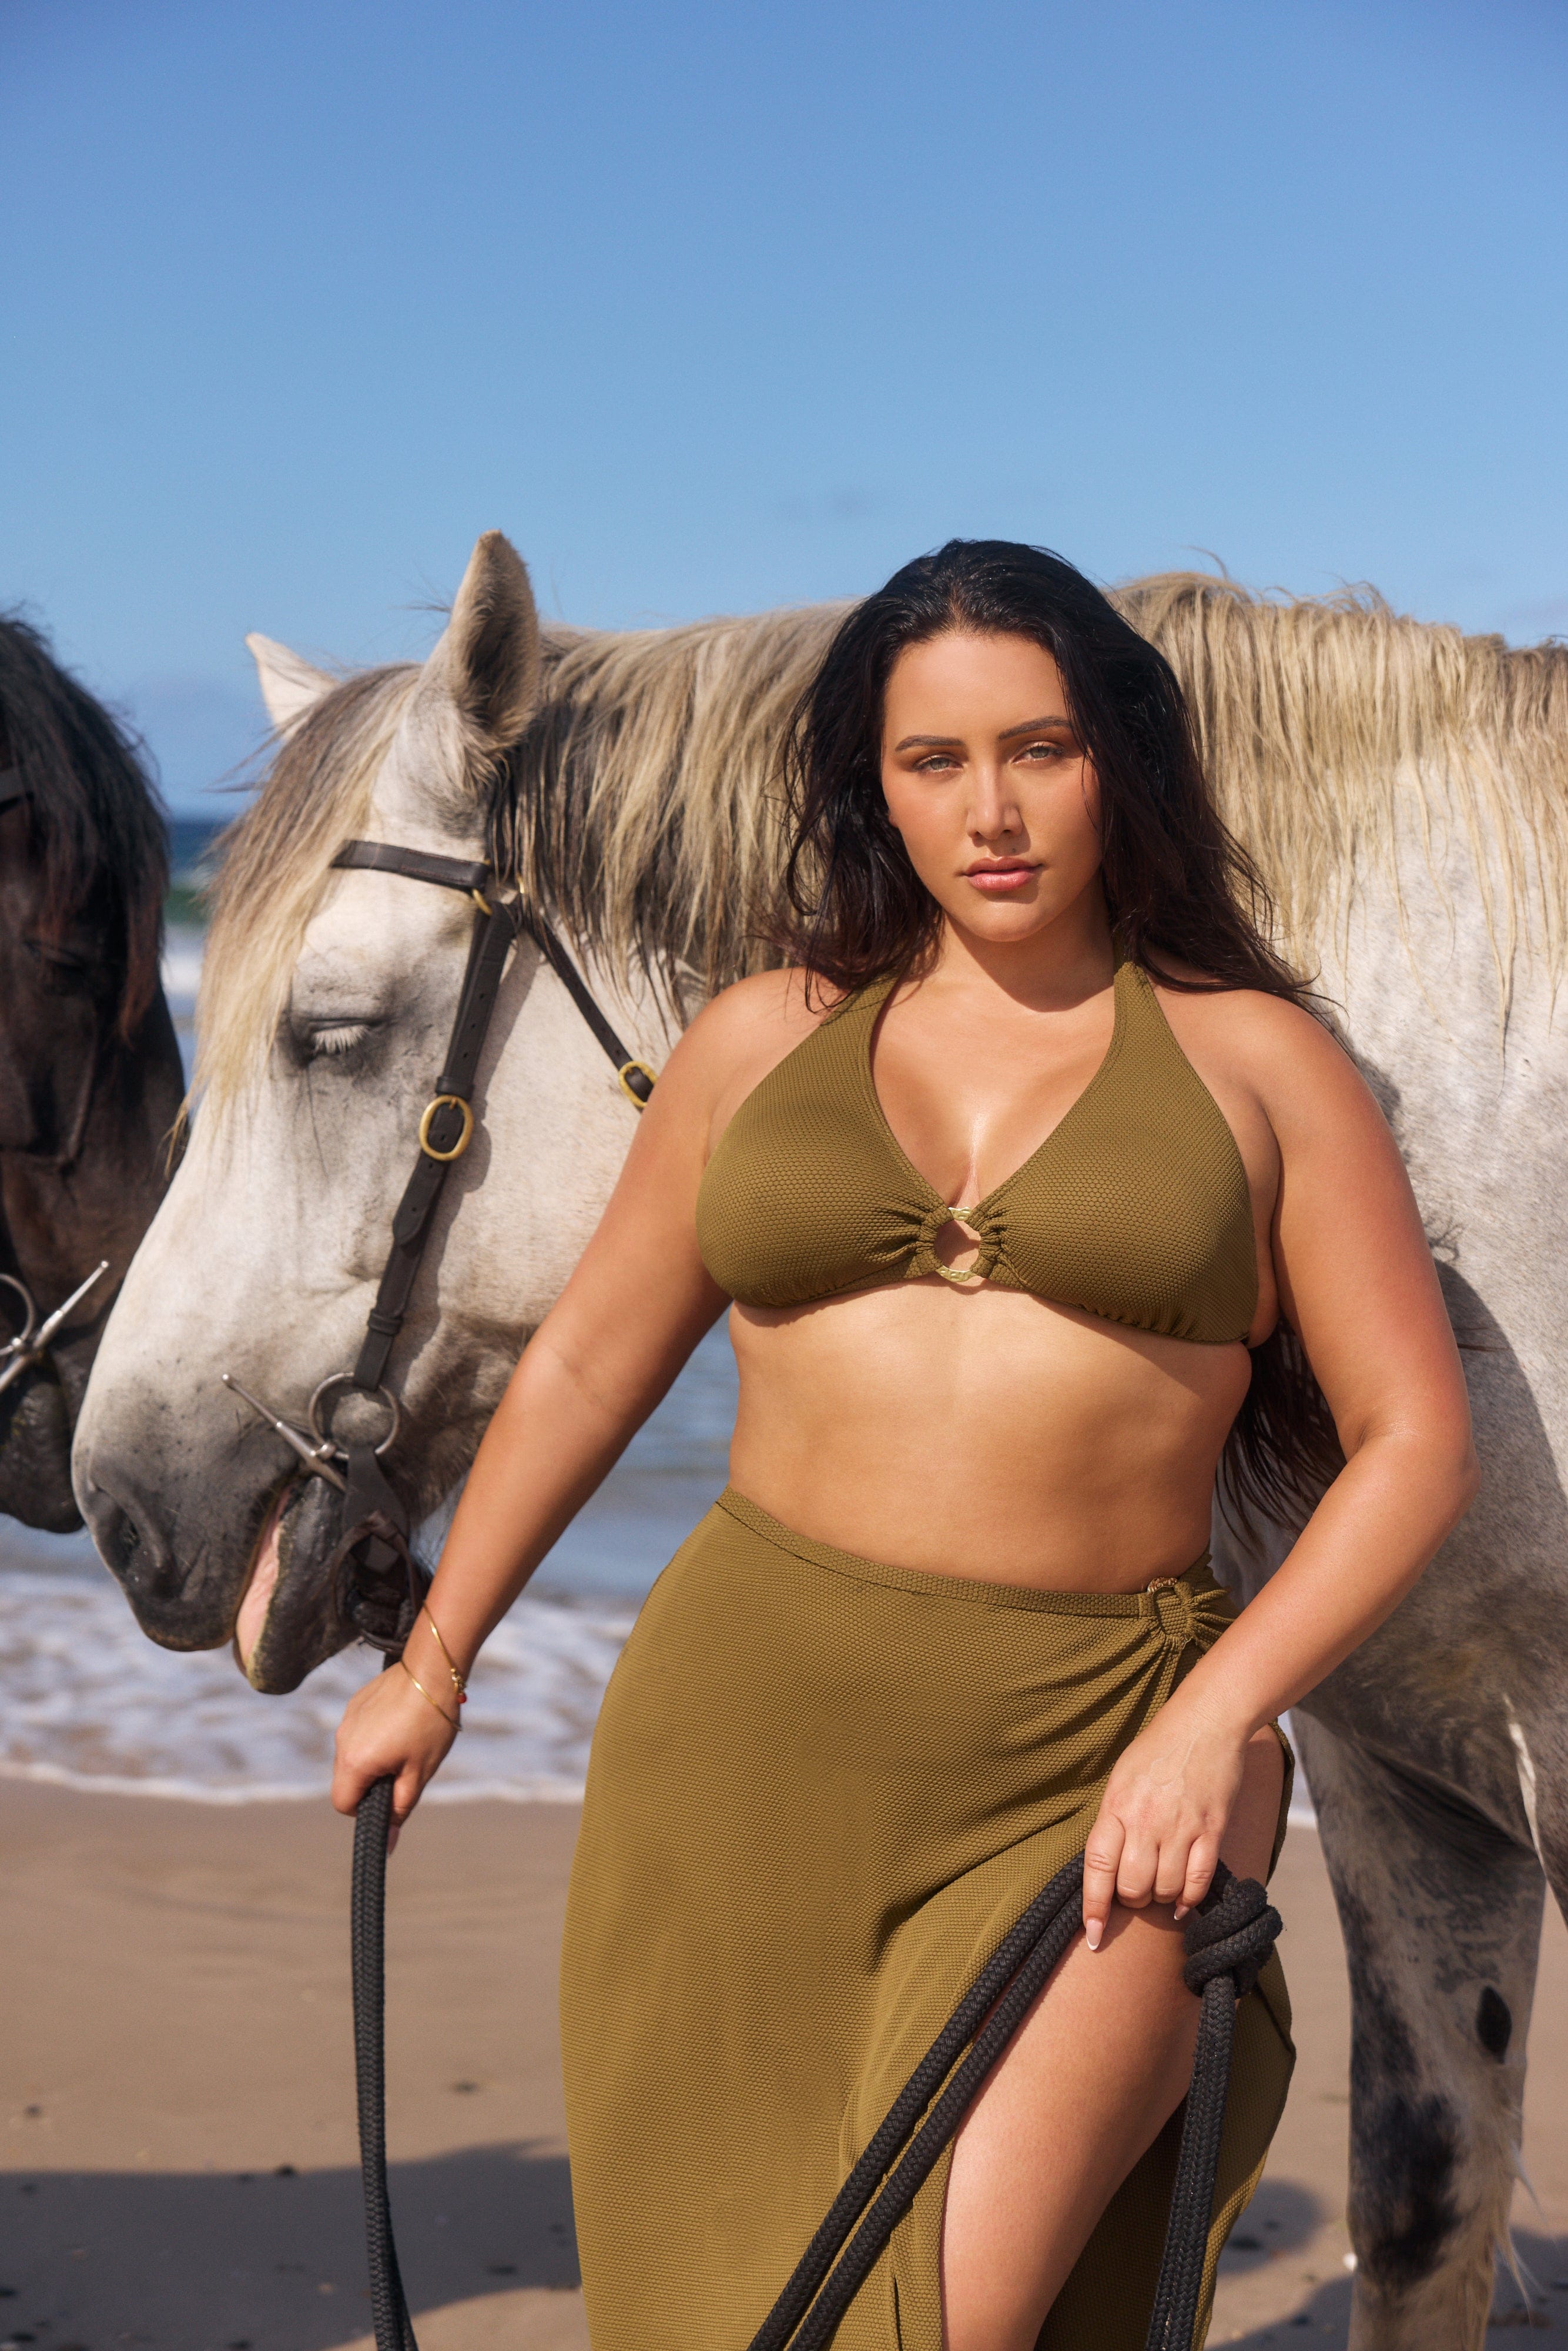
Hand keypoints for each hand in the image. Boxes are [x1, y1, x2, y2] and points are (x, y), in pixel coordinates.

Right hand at [331, 1660, 458, 1844]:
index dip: (365, 1810)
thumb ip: (399, 1809)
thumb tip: (388, 1844)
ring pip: (352, 1755)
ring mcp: (347, 1720)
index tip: (390, 1797)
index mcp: (354, 1762)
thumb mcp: (419, 1773)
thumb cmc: (430, 1724)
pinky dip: (374, 1737)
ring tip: (406, 1743)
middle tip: (405, 1769)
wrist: (432, 1670)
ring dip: (373, 1759)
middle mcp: (342, 1741)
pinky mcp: (355, 1703)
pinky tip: (401, 1724)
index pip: (343, 1804)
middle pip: (346, 1780)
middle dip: (371, 1783)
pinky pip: (358, 1732)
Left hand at [1080, 1701, 1248, 1949]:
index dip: (1094, 1906)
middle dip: (1132, 1900)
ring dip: (1161, 1899)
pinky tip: (1184, 1900)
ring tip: (1161, 1885)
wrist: (1206, 1722)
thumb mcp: (1122, 1778)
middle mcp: (1146, 1820)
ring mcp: (1181, 1827)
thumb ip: (1113, 1820)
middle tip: (1136, 1891)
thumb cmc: (1157, 1749)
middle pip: (1133, 1887)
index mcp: (1117, 1805)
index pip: (1097, 1867)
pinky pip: (1198, 1882)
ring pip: (1165, 1890)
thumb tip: (1108, 1865)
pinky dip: (1190, 1899)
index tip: (1095, 1935)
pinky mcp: (1212, 1830)